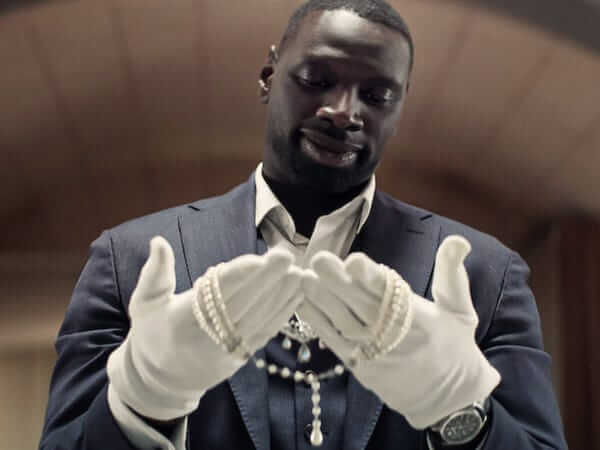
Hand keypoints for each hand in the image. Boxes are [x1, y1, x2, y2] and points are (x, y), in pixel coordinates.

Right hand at [107, 236, 301, 420]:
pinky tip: (297, 294)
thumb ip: (154, 272)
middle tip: (287, 256)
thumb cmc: (153, 333)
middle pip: (243, 305)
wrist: (162, 380)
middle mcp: (207, 338)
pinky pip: (265, 333)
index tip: (257, 258)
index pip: (214, 295)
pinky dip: (283, 313)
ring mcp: (227, 350)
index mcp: (181, 321)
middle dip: (267, 280)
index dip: (237, 276)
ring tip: (299, 272)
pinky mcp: (241, 357)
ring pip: (259, 319)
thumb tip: (159, 240)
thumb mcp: (144, 303)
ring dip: (282, 295)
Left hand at [299, 235, 500, 428]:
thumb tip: (457, 240)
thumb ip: (452, 274)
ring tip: (304, 278)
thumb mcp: (461, 310)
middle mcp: (393, 336)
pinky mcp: (360, 367)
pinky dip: (318, 324)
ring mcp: (374, 353)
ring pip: (344, 323)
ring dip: (322, 300)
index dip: (371, 278)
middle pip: (361, 305)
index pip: (391, 294)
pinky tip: (302, 304)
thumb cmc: (455, 348)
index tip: (354, 261)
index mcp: (419, 318)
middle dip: (338, 282)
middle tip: (318, 260)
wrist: (449, 400)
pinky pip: (336, 343)